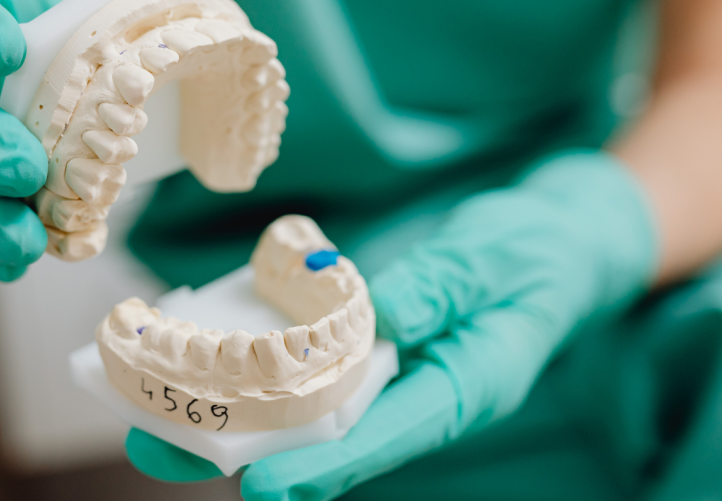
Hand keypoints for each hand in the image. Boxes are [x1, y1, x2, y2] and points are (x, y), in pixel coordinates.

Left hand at [125, 151, 657, 499]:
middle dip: (251, 451)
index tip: (263, 486)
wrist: (558, 245)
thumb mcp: (496, 256)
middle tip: (165, 450)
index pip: (390, 435)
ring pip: (313, 417)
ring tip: (162, 426)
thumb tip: (380, 313)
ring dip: (242, 421)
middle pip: (332, 440)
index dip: (326, 464)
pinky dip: (264, 380)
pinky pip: (315, 377)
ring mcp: (396, 377)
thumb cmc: (536, 252)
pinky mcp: (376, 353)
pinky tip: (208, 374)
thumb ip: (441, 285)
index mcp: (467, 386)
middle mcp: (423, 395)